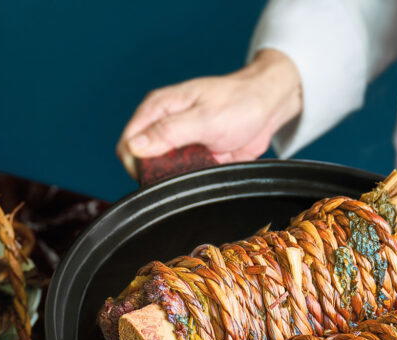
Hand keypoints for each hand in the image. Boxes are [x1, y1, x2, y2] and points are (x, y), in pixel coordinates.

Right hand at [117, 49, 301, 175]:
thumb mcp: (204, 118)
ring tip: (197, 170)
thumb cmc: (239, 103)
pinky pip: (180, 175)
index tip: (156, 173)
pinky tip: (204, 173)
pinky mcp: (191, 155)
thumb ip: (168, 132)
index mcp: (158, 108)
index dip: (136, 163)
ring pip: (160, 170)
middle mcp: (163, 124)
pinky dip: (188, 179)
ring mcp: (177, 141)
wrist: (268, 107)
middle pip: (140, 160)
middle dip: (156, 173)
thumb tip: (135, 146)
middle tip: (182, 172)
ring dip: (174, 177)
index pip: (128, 142)